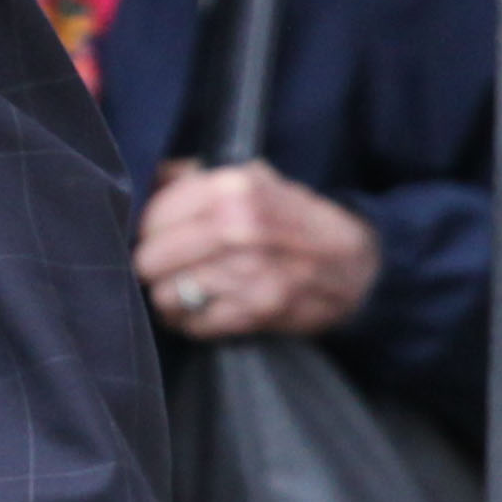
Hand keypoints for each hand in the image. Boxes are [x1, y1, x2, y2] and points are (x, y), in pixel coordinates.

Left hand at [135, 157, 377, 339]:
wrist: (353, 263)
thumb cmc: (293, 219)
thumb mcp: (252, 180)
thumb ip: (195, 177)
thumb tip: (147, 177)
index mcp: (233, 188)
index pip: (153, 216)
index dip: (148, 230)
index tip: (156, 236)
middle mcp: (240, 227)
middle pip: (151, 260)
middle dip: (153, 266)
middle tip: (165, 267)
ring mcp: (250, 272)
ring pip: (167, 295)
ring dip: (171, 297)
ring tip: (186, 288)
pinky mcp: (257, 310)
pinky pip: (194, 324)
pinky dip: (192, 321)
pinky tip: (204, 308)